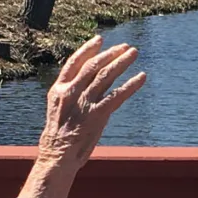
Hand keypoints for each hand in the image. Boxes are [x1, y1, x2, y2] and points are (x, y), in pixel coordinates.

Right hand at [20, 36, 146, 197]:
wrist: (57, 157)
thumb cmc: (58, 137)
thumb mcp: (59, 110)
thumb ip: (71, 95)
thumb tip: (88, 84)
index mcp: (58, 90)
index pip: (74, 62)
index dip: (87, 49)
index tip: (100, 40)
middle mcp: (71, 92)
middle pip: (93, 66)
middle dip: (111, 54)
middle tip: (125, 47)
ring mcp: (84, 103)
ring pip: (106, 76)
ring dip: (122, 62)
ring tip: (134, 54)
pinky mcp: (97, 115)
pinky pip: (117, 96)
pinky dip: (131, 85)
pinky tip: (141, 77)